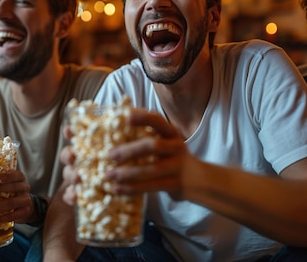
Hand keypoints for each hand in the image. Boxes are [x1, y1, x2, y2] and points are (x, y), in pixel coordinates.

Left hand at [0, 170, 33, 224]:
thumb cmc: (9, 191)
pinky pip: (11, 217)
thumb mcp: (6, 183)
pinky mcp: (24, 213)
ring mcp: (25, 201)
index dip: (8, 176)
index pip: (16, 174)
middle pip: (13, 188)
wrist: (25, 206)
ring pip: (10, 203)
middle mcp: (25, 187)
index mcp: (20, 178)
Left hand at [60, 108, 189, 201]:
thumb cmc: (171, 158)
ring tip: (109, 176)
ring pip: (152, 169)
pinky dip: (132, 188)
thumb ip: (146, 137)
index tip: (126, 118)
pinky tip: (117, 189)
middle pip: (152, 146)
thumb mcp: (165, 143)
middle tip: (109, 155)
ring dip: (128, 173)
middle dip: (129, 150)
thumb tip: (111, 136)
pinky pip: (151, 186)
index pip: (158, 120)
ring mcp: (177, 165)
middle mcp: (176, 146)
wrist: (197, 180)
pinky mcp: (175, 183)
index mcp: (171, 133)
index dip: (143, 118)